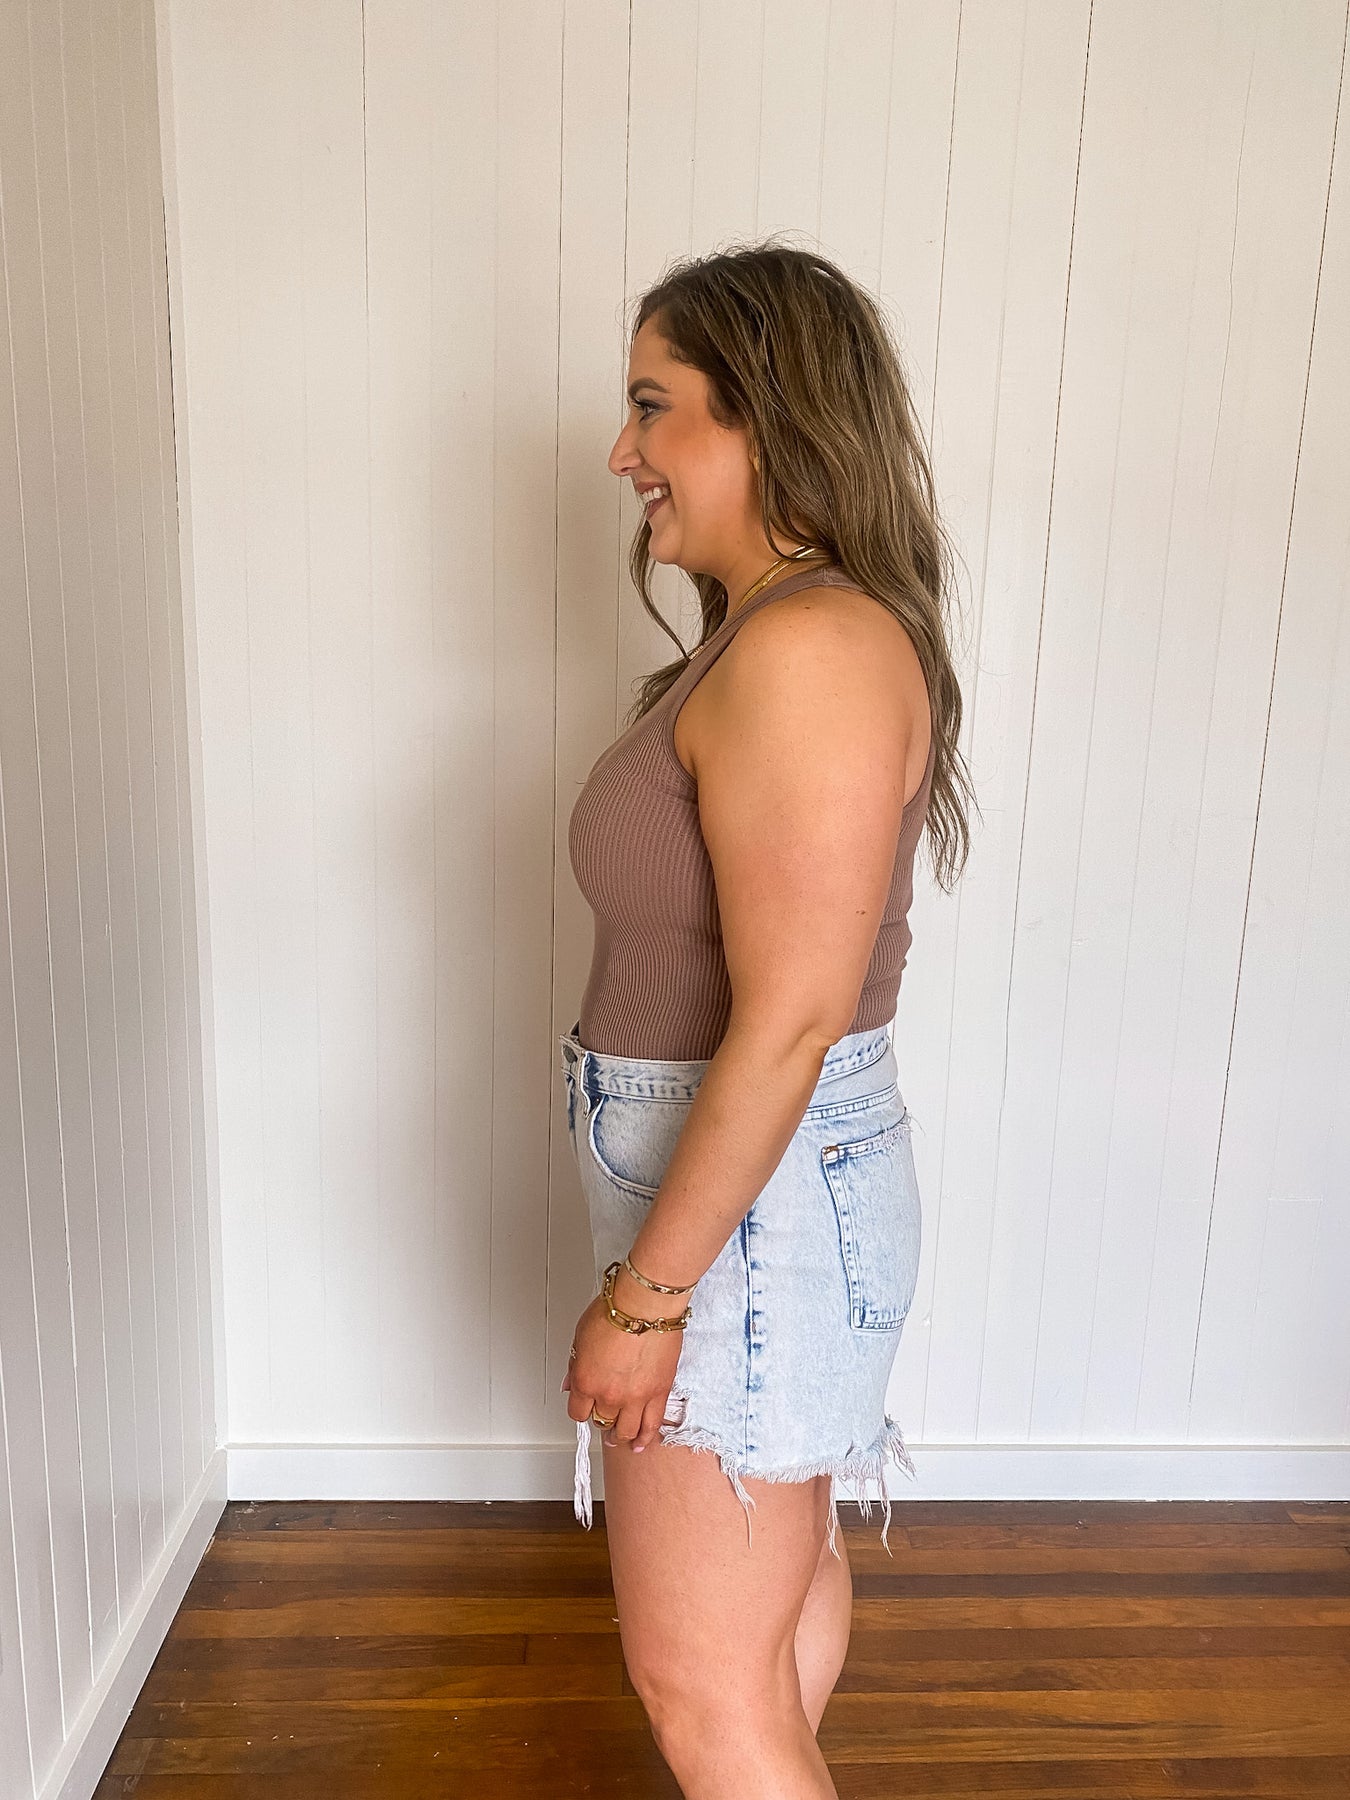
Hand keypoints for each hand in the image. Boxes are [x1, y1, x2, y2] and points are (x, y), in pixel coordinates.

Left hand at [563, 1287, 683, 1452]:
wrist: (645, 1304)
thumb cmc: (615, 1310)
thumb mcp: (581, 1336)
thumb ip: (575, 1365)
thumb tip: (570, 1383)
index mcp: (585, 1381)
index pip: (578, 1412)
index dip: (582, 1409)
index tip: (586, 1407)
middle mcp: (608, 1395)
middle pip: (602, 1421)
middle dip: (602, 1419)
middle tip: (605, 1418)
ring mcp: (635, 1397)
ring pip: (627, 1430)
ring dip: (622, 1436)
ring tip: (622, 1438)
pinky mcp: (659, 1392)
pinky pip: (652, 1424)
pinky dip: (646, 1436)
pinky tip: (642, 1443)